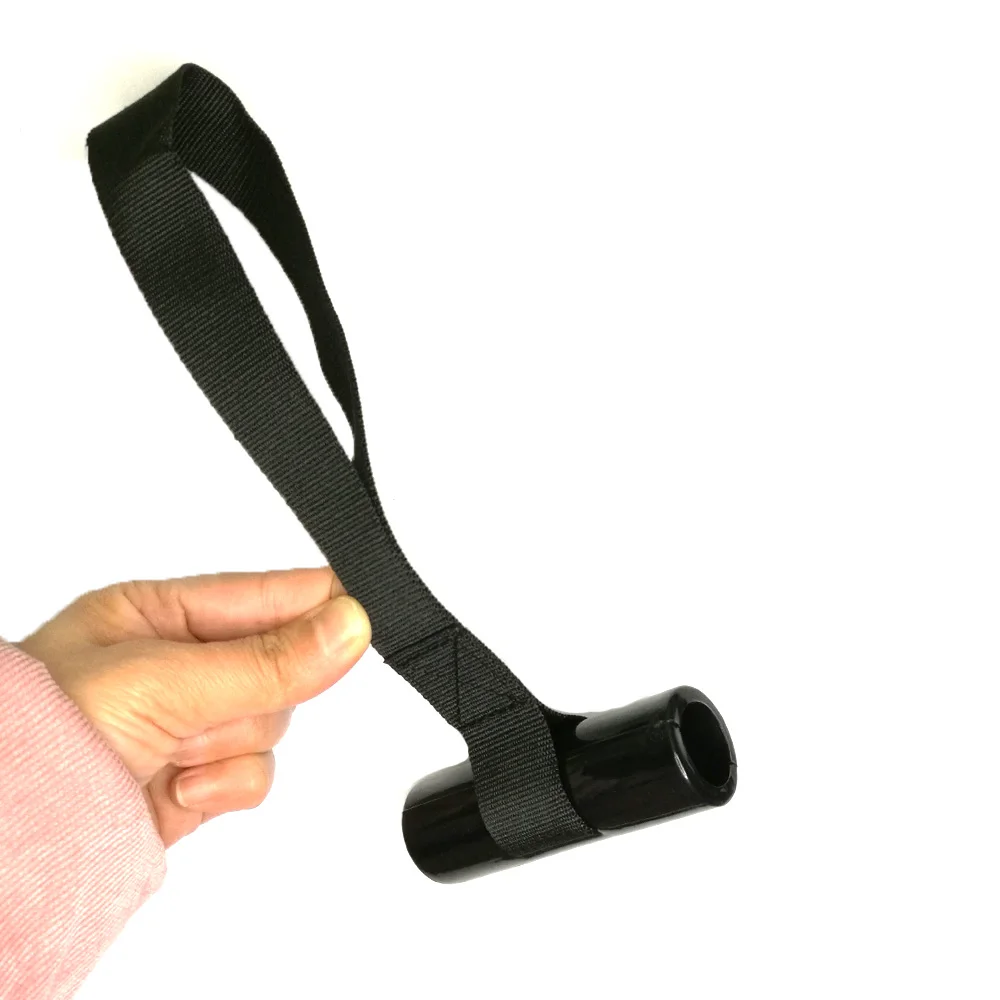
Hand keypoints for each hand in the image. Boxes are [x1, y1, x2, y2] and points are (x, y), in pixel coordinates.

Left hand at [16, 567, 369, 846]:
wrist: (8, 837)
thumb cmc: (39, 735)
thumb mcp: (164, 680)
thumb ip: (267, 659)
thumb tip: (350, 625)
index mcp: (159, 613)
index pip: (266, 595)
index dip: (316, 604)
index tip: (359, 612)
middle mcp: (179, 665)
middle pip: (281, 665)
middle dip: (249, 693)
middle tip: (209, 706)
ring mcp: (190, 724)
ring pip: (273, 722)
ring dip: (230, 743)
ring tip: (173, 753)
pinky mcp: (197, 779)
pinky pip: (256, 772)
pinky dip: (227, 783)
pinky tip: (182, 785)